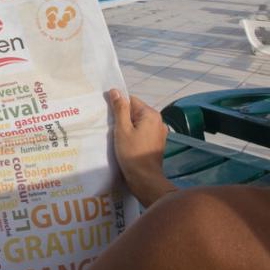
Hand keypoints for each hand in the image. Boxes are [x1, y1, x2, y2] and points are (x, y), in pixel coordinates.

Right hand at [108, 89, 175, 207]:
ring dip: (129, 127)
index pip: (131, 100)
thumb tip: (115, 91)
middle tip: (113, 129)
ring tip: (119, 138)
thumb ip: (120, 109)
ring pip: (139, 123)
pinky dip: (135, 135)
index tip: (110, 118)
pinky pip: (144, 132)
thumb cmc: (132, 153)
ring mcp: (160, 132)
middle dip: (124, 118)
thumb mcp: (122, 129)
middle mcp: (158, 121)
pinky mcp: (158, 143)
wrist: (145, 179)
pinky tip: (127, 144)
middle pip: (136, 111)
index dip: (119, 107)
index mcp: (151, 114)